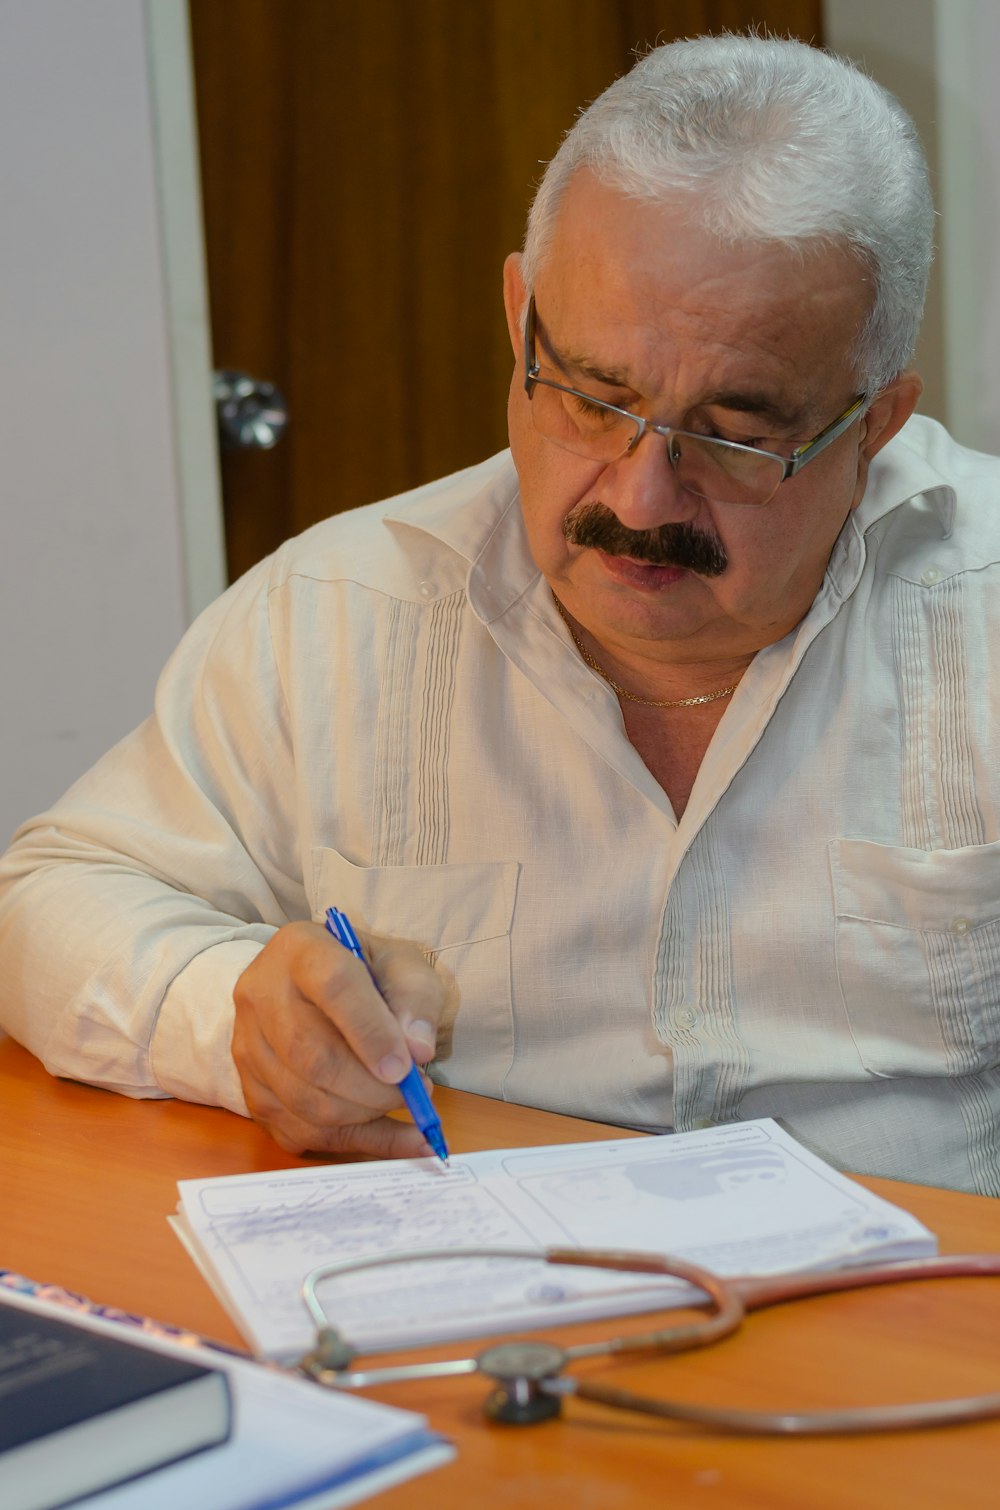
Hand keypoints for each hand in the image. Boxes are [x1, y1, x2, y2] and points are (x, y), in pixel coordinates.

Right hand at [232, 920, 445, 1157]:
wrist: (312, 983)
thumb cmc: (365, 971)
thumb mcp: (402, 965)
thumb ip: (416, 1000)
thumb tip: (418, 1050)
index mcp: (300, 948)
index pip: (333, 986)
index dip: (372, 1031)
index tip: (408, 1066)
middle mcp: (260, 994)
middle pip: (310, 1054)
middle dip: (371, 1086)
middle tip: (412, 1091)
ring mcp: (248, 1046)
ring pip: (303, 1099)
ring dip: (364, 1113)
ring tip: (401, 1102)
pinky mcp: (251, 1091)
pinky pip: (300, 1131)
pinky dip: (358, 1142)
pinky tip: (398, 1137)